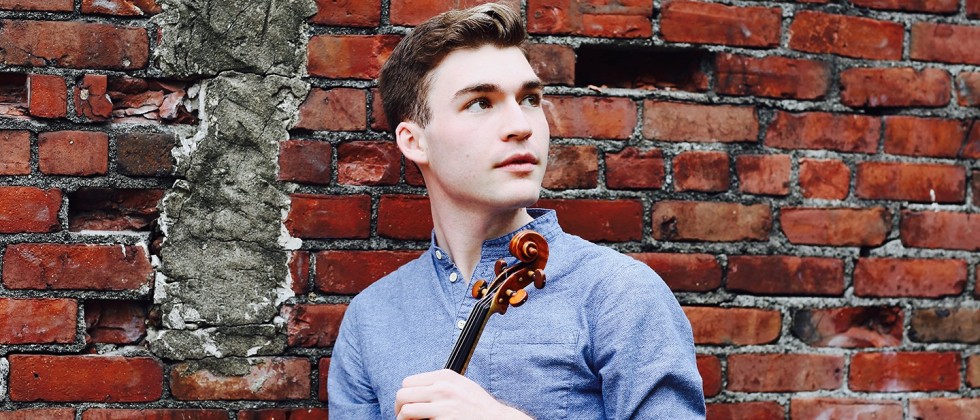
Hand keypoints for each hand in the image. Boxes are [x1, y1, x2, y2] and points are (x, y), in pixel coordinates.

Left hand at [394, 369, 530, 419]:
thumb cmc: (480, 407)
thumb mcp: (462, 386)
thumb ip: (442, 384)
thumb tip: (420, 390)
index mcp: (445, 376)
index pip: (409, 382)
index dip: (405, 396)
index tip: (406, 405)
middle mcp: (442, 387)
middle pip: (403, 394)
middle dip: (399, 408)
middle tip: (403, 417)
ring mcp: (443, 404)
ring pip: (406, 409)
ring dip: (402, 419)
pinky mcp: (444, 419)